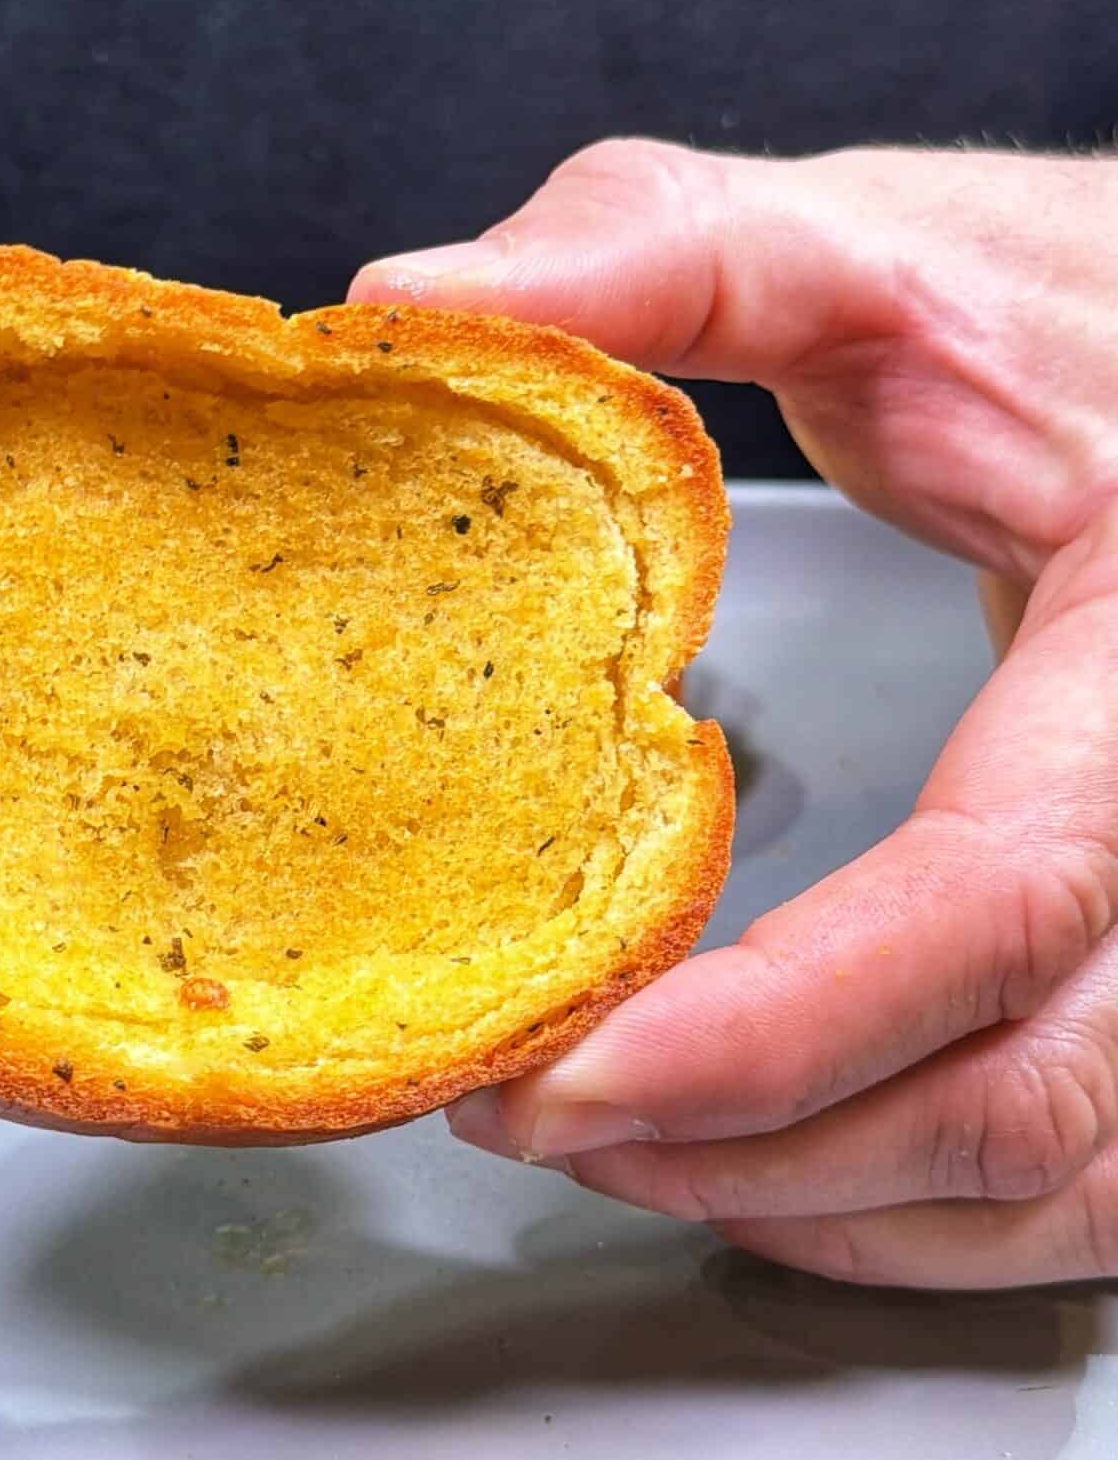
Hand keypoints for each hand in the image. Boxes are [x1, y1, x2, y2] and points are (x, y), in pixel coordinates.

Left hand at [352, 142, 1117, 1289]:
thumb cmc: (1069, 313)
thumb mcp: (874, 252)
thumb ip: (660, 257)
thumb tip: (409, 306)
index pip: (990, 908)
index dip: (779, 1029)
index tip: (563, 1075)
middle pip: (1015, 1099)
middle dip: (750, 1147)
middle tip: (519, 1108)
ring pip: (1052, 1179)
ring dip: (813, 1198)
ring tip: (598, 1141)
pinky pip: (1078, 1181)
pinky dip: (905, 1207)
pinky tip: (753, 1165)